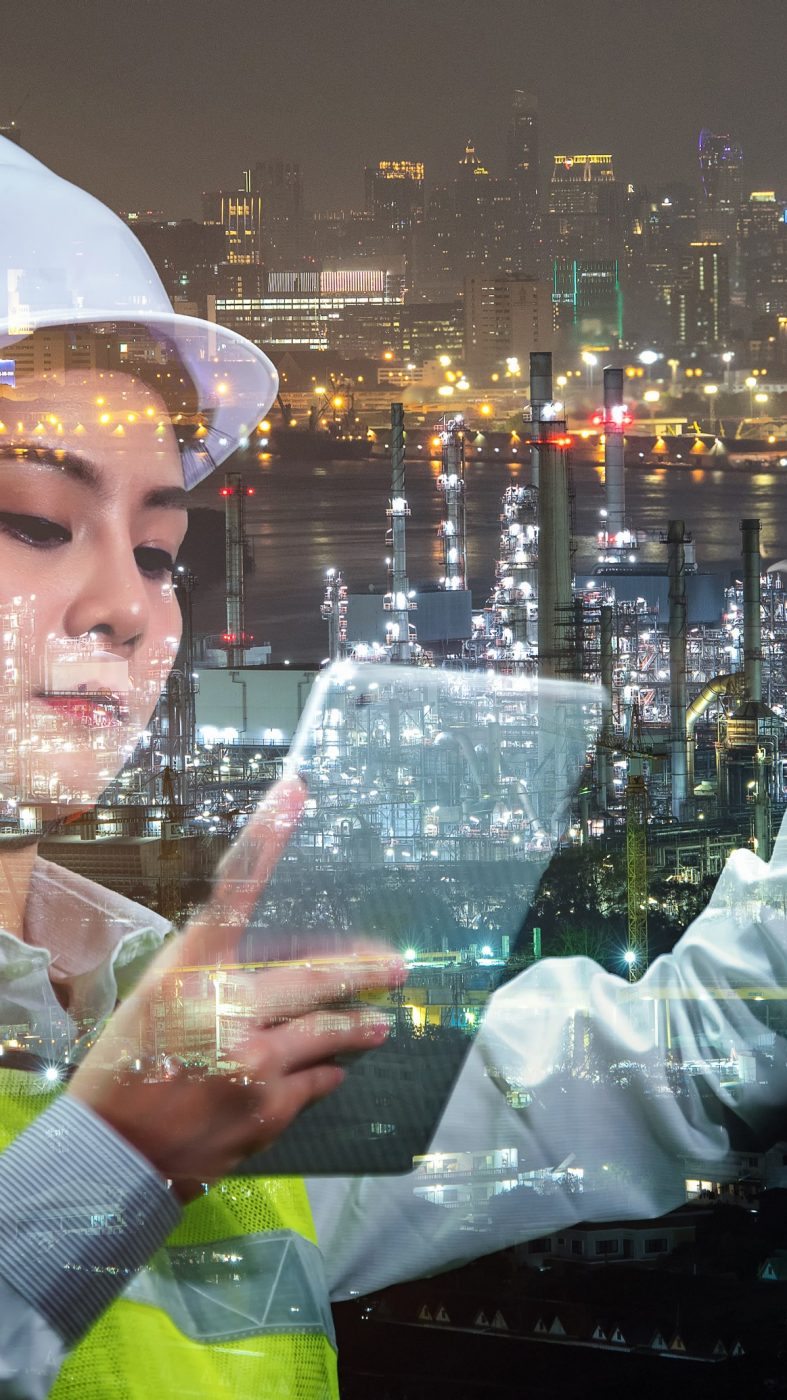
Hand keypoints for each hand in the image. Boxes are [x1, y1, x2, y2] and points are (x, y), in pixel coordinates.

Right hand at [68, 778, 404, 1194]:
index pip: (235, 889)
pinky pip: (316, 1080)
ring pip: (328, 1032)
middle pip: (316, 974)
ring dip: (356, 1026)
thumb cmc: (126, 1066)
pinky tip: (328, 1072)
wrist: (115, 1151)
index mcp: (191, 970)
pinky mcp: (270, 1105)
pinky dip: (322, 1073)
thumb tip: (260, 959)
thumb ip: (206, 971)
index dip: (267, 837)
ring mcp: (255, 1058)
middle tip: (396, 965)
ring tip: (378, 1024)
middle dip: (362, 970)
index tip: (295, 791)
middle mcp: (228, 1006)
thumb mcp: (153, 998)